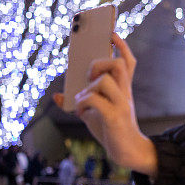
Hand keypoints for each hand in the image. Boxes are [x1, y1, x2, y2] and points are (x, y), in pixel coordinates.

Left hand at [53, 33, 156, 176]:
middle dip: (98, 64)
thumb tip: (56, 96)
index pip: (128, 61)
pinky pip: (94, 100)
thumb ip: (79, 100)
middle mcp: (125, 93)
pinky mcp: (115, 116)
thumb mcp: (94, 112)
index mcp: (123, 88)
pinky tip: (79, 111)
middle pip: (118, 64)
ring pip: (104, 80)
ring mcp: (122, 103)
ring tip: (82, 100)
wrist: (127, 151)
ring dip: (87, 88)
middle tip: (89, 78)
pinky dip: (81, 102)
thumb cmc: (111, 128)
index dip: (121, 46)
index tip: (111, 33)